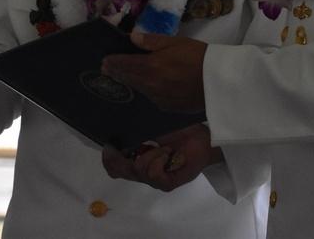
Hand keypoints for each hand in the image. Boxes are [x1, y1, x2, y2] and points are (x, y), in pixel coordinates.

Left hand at [101, 32, 207, 112]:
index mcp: (151, 67)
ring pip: (139, 88)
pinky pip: (151, 97)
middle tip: (106, 68)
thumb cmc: (199, 56)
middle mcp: (151, 85)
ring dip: (129, 81)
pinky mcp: (168, 107)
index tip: (105, 60)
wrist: (218, 81)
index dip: (114, 62)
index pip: (126, 64)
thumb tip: (132, 38)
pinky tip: (145, 86)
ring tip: (122, 76)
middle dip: (117, 72)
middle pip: (129, 78)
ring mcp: (158, 98)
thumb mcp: (176, 42)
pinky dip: (145, 90)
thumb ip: (153, 41)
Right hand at [101, 123, 220, 191]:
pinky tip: (168, 154)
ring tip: (164, 148)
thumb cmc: (181, 132)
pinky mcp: (167, 184)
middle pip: (120, 172)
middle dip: (119, 158)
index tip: (109, 146)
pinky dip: (158, 160)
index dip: (108, 159)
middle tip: (123, 146)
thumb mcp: (153, 130)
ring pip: (138, 170)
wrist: (204, 139)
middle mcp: (145, 174)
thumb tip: (117, 138)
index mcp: (140, 161)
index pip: (115, 169)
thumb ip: (135, 136)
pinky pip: (152, 174)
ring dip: (149, 155)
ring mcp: (156, 181)